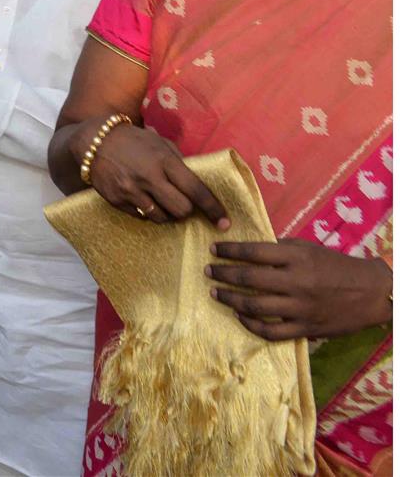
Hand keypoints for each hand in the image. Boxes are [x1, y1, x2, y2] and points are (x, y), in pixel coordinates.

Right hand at [73, 118, 229, 228]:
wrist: (93, 142)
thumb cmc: (132, 140)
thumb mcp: (159, 143)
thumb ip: (178, 162)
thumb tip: (198, 183)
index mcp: (164, 161)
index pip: (196, 190)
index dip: (213, 209)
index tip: (224, 222)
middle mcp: (149, 178)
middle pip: (182, 210)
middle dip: (187, 211)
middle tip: (184, 205)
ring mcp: (131, 191)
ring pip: (162, 218)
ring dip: (167, 214)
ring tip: (162, 202)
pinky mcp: (117, 200)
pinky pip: (141, 216)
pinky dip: (147, 211)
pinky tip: (142, 199)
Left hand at [208, 239, 392, 338]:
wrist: (373, 293)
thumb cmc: (336, 266)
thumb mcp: (309, 249)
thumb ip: (279, 248)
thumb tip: (247, 247)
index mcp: (298, 258)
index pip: (254, 251)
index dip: (229, 250)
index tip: (213, 250)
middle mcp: (297, 282)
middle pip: (249, 279)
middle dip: (222, 274)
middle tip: (207, 271)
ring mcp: (301, 309)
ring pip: (254, 307)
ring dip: (229, 299)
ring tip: (215, 293)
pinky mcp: (306, 329)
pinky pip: (270, 332)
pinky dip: (250, 325)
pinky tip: (239, 316)